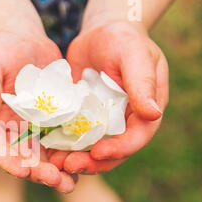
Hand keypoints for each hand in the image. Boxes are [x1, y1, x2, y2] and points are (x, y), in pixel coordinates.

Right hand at [0, 32, 76, 191]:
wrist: (22, 40)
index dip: (9, 163)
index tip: (25, 171)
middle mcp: (7, 131)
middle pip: (21, 158)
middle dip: (38, 173)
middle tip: (56, 181)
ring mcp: (29, 129)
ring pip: (41, 156)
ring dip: (55, 171)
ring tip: (71, 184)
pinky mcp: (49, 122)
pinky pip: (58, 141)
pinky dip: (68, 154)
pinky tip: (82, 162)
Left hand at [50, 21, 168, 173]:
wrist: (98, 35)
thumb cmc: (121, 38)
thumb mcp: (133, 54)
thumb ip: (142, 81)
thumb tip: (153, 114)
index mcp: (145, 109)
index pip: (138, 136)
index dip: (120, 149)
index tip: (99, 153)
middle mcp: (126, 121)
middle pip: (114, 151)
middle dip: (93, 162)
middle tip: (70, 166)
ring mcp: (104, 123)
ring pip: (93, 149)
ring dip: (76, 159)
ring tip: (56, 164)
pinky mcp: (84, 120)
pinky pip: (75, 138)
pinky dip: (63, 146)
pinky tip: (48, 151)